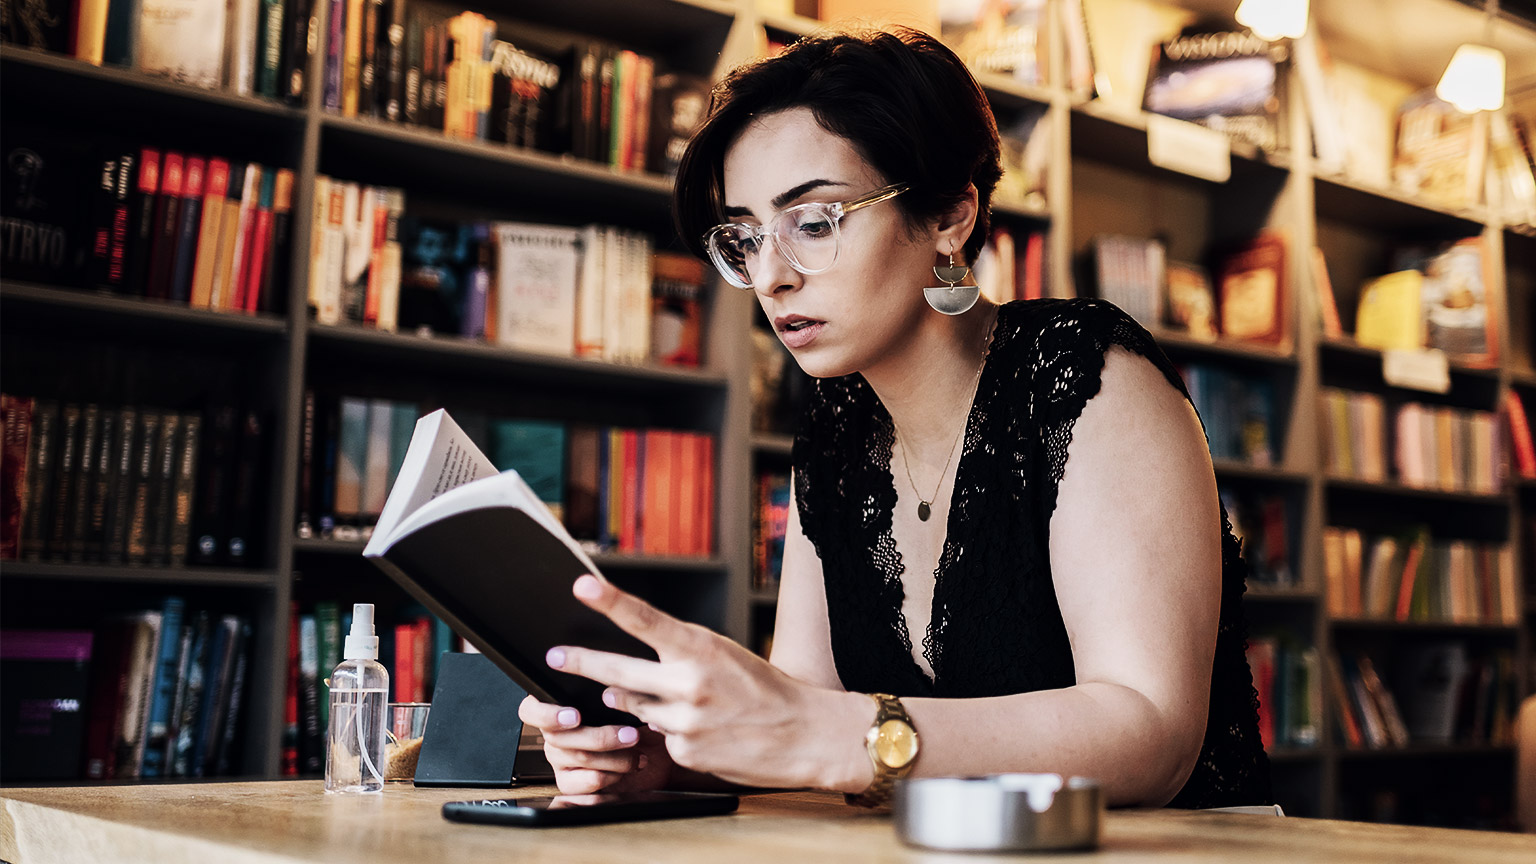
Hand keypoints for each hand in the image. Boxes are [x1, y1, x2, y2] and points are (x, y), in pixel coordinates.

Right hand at [516, 695, 673, 795]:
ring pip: (578, 758)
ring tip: (637, 754)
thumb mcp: (631, 701)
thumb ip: (617, 694)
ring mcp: (561, 760)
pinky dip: (609, 777)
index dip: (546, 714)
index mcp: (559, 706)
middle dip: (601, 737)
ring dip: (614, 757)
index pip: (531, 710)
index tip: (574, 716)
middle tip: (631, 735)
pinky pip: (582, 782)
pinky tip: (624, 771)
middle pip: (559, 738)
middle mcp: (555, 734)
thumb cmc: (642, 722)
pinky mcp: (571, 783)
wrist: (657, 753)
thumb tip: (614, 692)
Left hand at [546, 574, 864, 789]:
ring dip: (648, 707)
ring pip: (639, 710)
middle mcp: (689, 683)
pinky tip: (706, 731)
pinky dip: (673, 733)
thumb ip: (676, 662)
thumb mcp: (724, 657)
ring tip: (692, 705)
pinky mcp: (685, 752)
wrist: (806, 734)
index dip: (610, 601)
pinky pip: (660, 738)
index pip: (646, 620)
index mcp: (701, 649)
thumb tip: (620, 687)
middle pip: (618, 674)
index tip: (581, 586)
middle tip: (556, 656)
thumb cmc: (765, 689)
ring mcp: (685, 721)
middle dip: (582, 663)